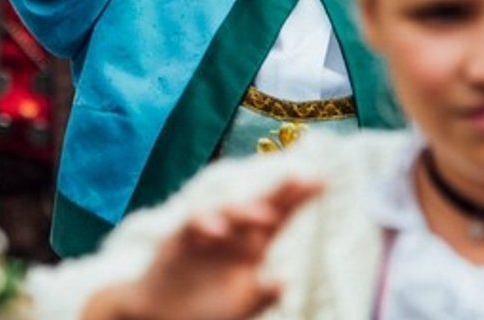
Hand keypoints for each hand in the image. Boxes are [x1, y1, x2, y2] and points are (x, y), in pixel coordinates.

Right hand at [84, 179, 321, 319]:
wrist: (161, 317)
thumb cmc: (205, 311)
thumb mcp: (239, 308)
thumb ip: (260, 296)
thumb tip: (283, 282)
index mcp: (252, 249)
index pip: (280, 218)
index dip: (298, 199)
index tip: (322, 180)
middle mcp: (232, 236)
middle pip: (258, 206)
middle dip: (279, 191)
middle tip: (301, 178)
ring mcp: (205, 235)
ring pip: (227, 212)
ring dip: (245, 211)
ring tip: (266, 218)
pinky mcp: (178, 241)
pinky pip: (191, 224)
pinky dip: (204, 223)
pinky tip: (217, 230)